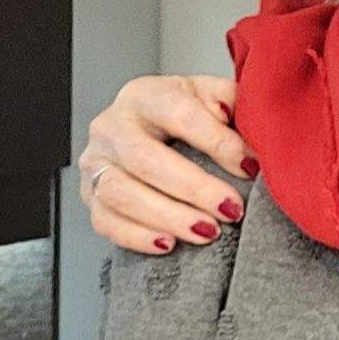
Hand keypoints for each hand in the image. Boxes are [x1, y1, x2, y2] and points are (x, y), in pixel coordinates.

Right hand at [76, 73, 248, 254]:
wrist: (150, 130)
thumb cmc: (185, 114)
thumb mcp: (210, 95)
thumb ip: (229, 100)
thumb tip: (239, 122)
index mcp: (144, 96)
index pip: (178, 114)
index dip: (216, 142)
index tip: (249, 166)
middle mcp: (111, 127)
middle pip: (144, 159)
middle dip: (193, 189)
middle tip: (231, 209)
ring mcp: (96, 162)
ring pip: (121, 193)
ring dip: (169, 217)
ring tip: (208, 231)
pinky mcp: (89, 194)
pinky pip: (105, 221)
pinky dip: (137, 236)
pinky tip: (168, 244)